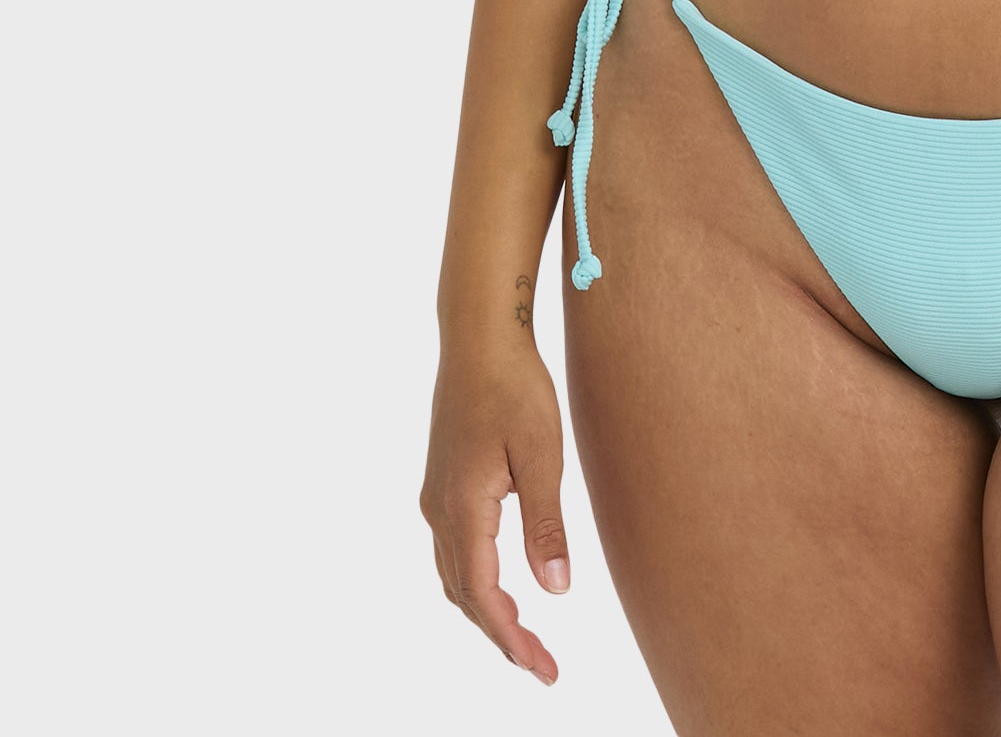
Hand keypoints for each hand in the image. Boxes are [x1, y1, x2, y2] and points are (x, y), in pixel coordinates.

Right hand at [420, 343, 570, 682]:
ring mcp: (436, 497)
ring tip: (526, 637)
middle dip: (502, 636)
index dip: (512, 640)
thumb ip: (545, 524)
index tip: (544, 671)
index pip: (484, 597)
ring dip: (487, 611)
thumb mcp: (542, 454)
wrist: (479, 337)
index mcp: (463, 509)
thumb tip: (556, 592)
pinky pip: (455, 552)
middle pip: (465, 596)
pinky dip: (476, 582)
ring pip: (455, 576)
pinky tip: (502, 584)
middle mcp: (440, 511)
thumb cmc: (515, 386)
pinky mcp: (443, 484)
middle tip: (543, 665)